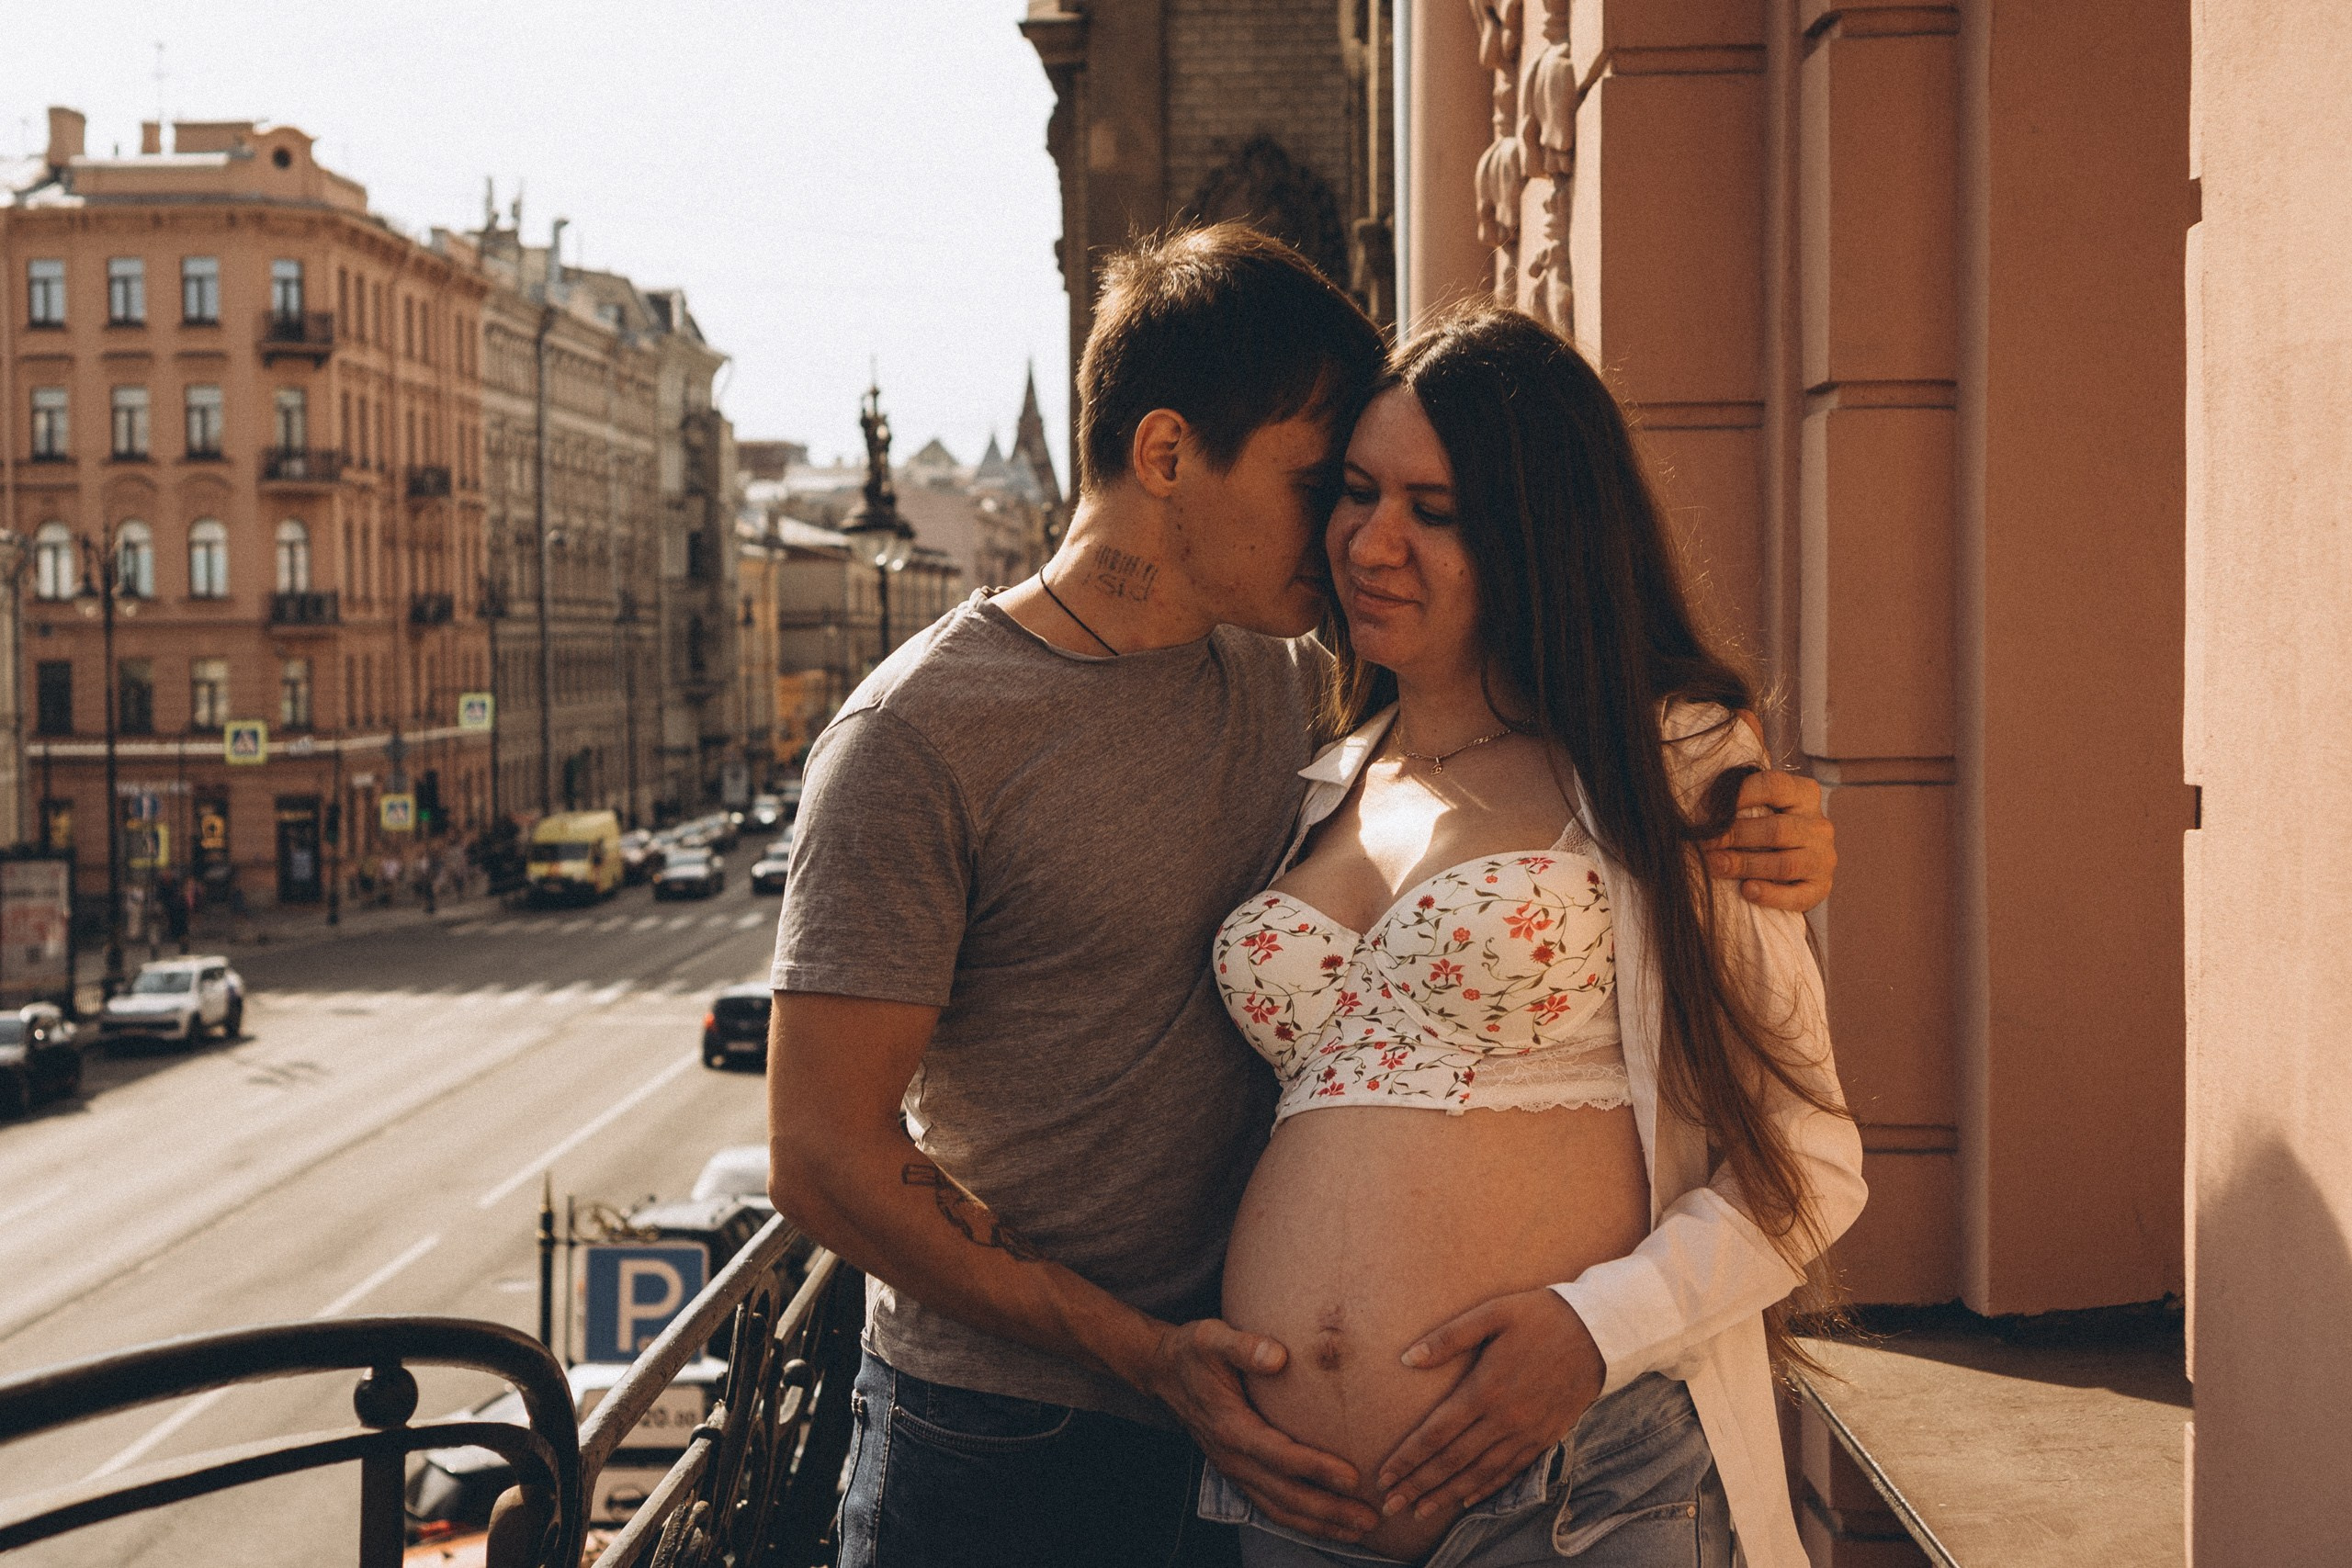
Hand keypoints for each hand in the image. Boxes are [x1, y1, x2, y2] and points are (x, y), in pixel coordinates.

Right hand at [1139, 1318, 1381, 1540]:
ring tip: (1361, 1530)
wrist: (1162, 1372)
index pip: (1280, 1455)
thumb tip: (1279, 1355)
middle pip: (1285, 1494)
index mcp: (1230, 1427)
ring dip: (1321, 1523)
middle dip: (1329, 1510)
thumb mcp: (1211, 1337)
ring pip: (1279, 1508)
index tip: (1353, 1477)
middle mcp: (1232, 1457)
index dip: (1316, 1468)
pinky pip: (1271, 1505)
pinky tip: (1329, 1524)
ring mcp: (1234, 1470)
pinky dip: (1302, 1520)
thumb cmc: (1192, 1352)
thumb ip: (1244, 1346)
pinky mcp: (1239, 1473)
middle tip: (1370, 1518)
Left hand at [1375, 1289, 1603, 1522]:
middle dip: (1418, 1485)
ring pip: (1479, 1474)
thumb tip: (1408, 1359)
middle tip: (1390, 1506)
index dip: (1408, 1458)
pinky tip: (1466, 1499)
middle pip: (1452, 1461)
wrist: (1600, 1332)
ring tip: (1420, 1512)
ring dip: (1446, 1495)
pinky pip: (1510, 1471)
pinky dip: (1486, 1488)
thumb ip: (1449, 1337)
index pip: (1436, 1434)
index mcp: (1485, 1389)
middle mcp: (1504, 1419)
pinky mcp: (1545, 1438)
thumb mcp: (1493, 1313)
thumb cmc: (1540, 1316)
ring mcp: (1527, 1433)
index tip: (1384, 1476)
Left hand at [1708, 768, 1835, 911]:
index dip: (1740, 795)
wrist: (1790, 868)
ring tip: (1715, 865)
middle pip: (1776, 829)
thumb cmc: (1764, 830)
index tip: (1707, 808)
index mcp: (1804, 795)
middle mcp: (1819, 825)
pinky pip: (1797, 895)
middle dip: (1735, 836)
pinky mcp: (1821, 887)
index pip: (1774, 786)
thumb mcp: (1758, 809)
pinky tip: (1746, 890)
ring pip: (1784, 863)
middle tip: (1705, 843)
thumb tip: (1704, 815)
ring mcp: (1823, 858)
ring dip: (1745, 865)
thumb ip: (1738, 805)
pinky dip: (1770, 894)